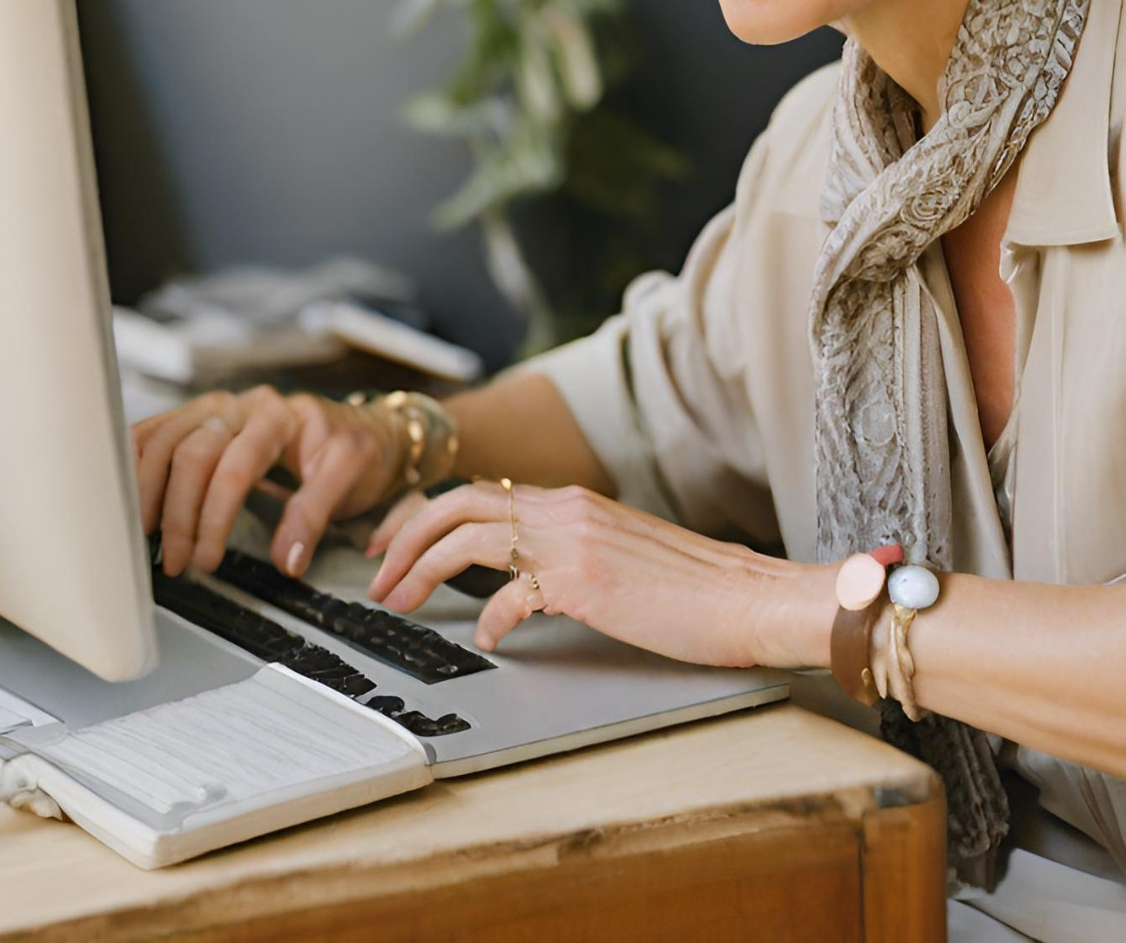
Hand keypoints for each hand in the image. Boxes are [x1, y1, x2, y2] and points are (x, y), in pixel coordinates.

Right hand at [131, 386, 400, 579]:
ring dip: (146, 492)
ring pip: (164, 441)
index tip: (207, 560)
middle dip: (178, 514)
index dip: (215, 517)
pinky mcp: (200, 420)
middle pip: (192, 454)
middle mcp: (241, 406)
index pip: (235, 466)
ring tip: (142, 539)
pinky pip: (156, 432)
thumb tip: (286, 559)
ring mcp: (216, 410)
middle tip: (176, 562)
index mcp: (278, 414)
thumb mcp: (351, 477)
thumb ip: (315, 514)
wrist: (367, 429)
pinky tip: (121, 492)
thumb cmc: (359, 450)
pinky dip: (133, 460)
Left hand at [365, 478, 837, 666]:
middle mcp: (567, 509)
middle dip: (404, 535)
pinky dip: (489, 616)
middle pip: (457, 502)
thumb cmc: (696, 586)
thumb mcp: (622, 553)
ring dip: (421, 567)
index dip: (425, 514)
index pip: (479, 490)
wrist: (750, 596)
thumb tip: (525, 574)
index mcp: (573, 502)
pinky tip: (486, 636)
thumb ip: (571, 550)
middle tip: (375, 571)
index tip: (394, 543)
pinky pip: (514, 593)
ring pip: (469, 535)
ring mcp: (574, 541)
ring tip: (398, 601)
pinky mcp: (586, 580)